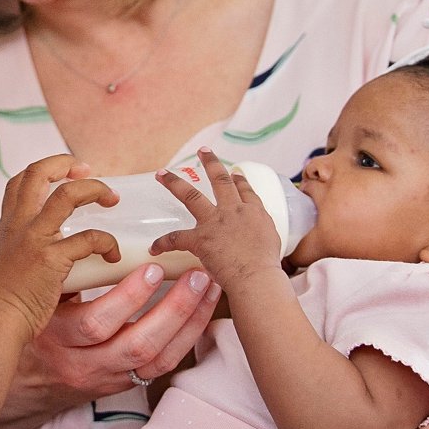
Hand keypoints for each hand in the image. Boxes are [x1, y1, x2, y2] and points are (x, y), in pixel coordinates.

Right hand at [0, 156, 121, 337]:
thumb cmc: (0, 304)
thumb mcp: (6, 266)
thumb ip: (26, 253)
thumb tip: (56, 255)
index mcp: (7, 226)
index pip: (20, 182)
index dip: (45, 169)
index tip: (69, 172)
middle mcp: (18, 226)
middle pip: (38, 174)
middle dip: (66, 164)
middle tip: (90, 172)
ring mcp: (34, 240)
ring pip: (67, 195)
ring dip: (95, 190)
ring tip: (112, 200)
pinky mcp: (51, 260)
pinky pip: (89, 238)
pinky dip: (107, 242)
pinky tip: (114, 255)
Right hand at [18, 266, 219, 409]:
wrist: (27, 385)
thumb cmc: (35, 328)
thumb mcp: (38, 302)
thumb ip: (63, 275)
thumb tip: (91, 235)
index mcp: (58, 338)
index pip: (96, 323)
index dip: (128, 297)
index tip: (152, 267)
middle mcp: (84, 365)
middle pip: (137, 345)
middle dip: (174, 310)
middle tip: (197, 276)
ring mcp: (109, 379)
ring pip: (157, 360)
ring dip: (189, 324)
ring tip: (209, 289)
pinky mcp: (126, 384)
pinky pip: (162, 366)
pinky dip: (187, 338)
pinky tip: (202, 312)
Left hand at [147, 149, 288, 294]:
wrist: (256, 277)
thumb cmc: (267, 267)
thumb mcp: (273, 243)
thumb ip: (264, 236)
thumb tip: (261, 244)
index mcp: (253, 212)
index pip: (244, 190)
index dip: (238, 180)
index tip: (234, 173)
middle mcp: (234, 210)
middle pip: (220, 180)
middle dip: (210, 163)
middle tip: (203, 151)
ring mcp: (215, 222)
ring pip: (191, 196)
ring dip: (174, 183)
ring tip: (161, 174)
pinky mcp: (200, 239)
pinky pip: (175, 238)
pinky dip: (163, 243)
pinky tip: (154, 246)